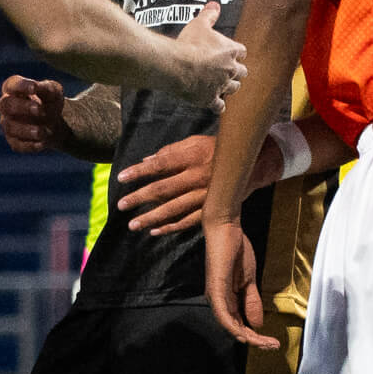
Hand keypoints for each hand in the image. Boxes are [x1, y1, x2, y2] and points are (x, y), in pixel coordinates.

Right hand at [0, 75, 68, 152]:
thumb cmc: (50, 102)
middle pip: (5, 105)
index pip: (11, 85)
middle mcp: (6, 107)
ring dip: (26, 130)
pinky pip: (18, 145)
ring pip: (9, 127)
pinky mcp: (14, 141)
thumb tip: (40, 88)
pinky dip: (30, 145)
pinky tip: (43, 143)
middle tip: (40, 110)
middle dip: (22, 107)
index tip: (34, 87)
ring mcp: (8, 124)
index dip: (21, 86)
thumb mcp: (53, 93)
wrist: (55, 124)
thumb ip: (47, 89)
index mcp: (14, 89)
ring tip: (45, 131)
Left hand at [119, 131, 280, 234]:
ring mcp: (204, 196)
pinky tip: (155, 231)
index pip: (160, 164)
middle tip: (121, 205)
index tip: (121, 178)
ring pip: (174, 209)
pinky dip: (172, 227)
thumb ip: (171, 151)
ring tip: (133, 225)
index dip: (140, 171)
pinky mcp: (211, 209)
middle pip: (164, 189)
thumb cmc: (217, 150)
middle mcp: (197, 177)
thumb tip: (147, 160)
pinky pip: (189, 221)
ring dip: (152, 218)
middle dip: (140, 198)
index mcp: (192, 158)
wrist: (251, 164)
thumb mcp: (195, 142)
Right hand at [173, 1, 246, 111]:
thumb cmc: (189, 43)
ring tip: (223, 85)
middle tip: (229, 69)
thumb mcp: (199, 24)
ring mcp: (222, 85)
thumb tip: (214, 4)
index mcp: (231, 50)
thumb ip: (209, 15)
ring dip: (230, 86)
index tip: (232, 52)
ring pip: (233, 88)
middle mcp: (230, 69)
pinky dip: (217, 105)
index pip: (242, 51)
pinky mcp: (210, 98)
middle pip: (242, 72)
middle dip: (236, 71)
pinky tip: (214, 103)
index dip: (236, 52)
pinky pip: (219, 106)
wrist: (177, 65)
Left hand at [205, 218, 273, 348]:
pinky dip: (233, 326)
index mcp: (226, 299)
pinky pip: (222, 314)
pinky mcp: (215, 289)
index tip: (273, 342)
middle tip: (273, 346)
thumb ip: (252, 301)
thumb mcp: (249, 281)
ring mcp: (215, 296)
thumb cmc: (236, 251)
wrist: (226, 229)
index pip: (239, 324)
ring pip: (229, 325)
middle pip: (235, 328)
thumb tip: (257, 324)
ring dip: (247, 337)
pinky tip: (245, 335)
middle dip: (254, 340)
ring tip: (266, 343)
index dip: (255, 336)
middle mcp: (218, 301)